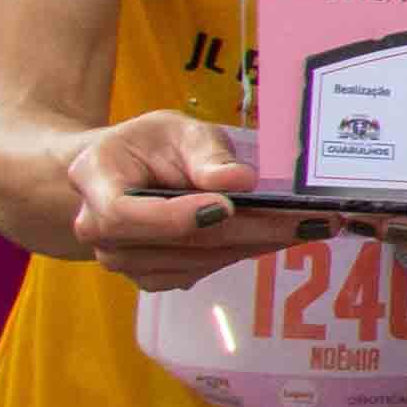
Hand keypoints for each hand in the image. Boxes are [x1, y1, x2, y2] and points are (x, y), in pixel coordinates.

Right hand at [57, 110, 320, 290]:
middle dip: (250, 231)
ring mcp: (125, 261)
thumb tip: (241, 180)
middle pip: (177, 243)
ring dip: (257, 244)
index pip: (124, 214)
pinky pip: (203, 270)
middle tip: (309, 220)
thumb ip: (204, 153)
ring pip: (198, 261)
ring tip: (311, 225)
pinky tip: (281, 235)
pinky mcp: (153, 276)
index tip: (227, 207)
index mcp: (95, 182)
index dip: (176, 217)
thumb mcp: (174, 129)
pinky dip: (245, 251)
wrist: (119, 174)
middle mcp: (101, 232)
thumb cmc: (147, 146)